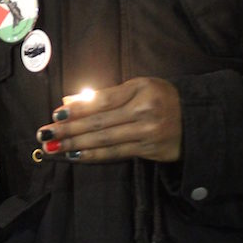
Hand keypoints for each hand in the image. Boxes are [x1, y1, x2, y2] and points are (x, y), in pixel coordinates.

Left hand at [36, 77, 181, 162]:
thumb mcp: (138, 86)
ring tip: (54, 147)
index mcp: (140, 90)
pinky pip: (117, 154)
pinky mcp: (151, 152)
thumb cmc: (161, 97)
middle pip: (99, 123)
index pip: (102, 101)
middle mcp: (144, 111)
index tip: (56, 113)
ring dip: (75, 145)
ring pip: (105, 141)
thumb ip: (105, 94)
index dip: (77, 109)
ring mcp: (148, 134)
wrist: (198, 119)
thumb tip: (70, 101)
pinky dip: (94, 155)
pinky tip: (76, 156)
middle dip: (68, 130)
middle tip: (44, 134)